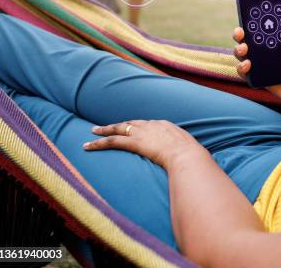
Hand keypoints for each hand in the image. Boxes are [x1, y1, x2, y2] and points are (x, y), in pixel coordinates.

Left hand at [82, 120, 205, 169]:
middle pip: (130, 123)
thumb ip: (183, 150)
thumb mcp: (189, 149)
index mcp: (165, 125)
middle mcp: (152, 125)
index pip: (147, 124)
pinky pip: (112, 141)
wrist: (187, 155)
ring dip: (104, 131)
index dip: (137, 127)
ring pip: (118, 129)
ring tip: (92, 132)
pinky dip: (99, 143)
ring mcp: (142, 132)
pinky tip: (88, 146)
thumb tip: (187, 158)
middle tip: (105, 126)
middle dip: (118, 125)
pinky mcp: (134, 142)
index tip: (132, 129)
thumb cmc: (192, 156)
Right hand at [233, 5, 280, 108]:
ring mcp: (264, 66)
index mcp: (278, 41)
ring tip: (244, 49)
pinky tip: (247, 65)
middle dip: (240, 35)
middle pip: (248, 41)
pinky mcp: (262, 79)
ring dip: (239, 50)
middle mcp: (268, 52)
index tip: (247, 15)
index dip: (251, 22)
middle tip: (240, 33)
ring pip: (244, 56)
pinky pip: (246, 74)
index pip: (261, 29)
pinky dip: (242, 69)